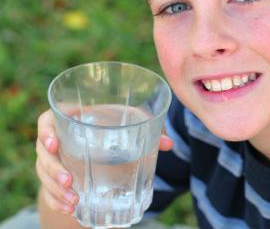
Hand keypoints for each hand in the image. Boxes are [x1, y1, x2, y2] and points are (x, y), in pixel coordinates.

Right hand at [35, 109, 172, 214]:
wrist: (101, 147)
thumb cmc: (113, 126)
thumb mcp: (128, 122)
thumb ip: (146, 127)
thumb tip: (168, 144)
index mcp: (70, 119)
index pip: (46, 121)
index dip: (45, 131)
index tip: (53, 143)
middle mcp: (58, 140)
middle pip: (42, 153)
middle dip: (53, 169)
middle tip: (69, 181)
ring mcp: (55, 161)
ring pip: (43, 175)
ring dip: (55, 190)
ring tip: (73, 201)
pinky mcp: (56, 179)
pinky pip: (48, 191)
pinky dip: (56, 201)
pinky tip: (69, 209)